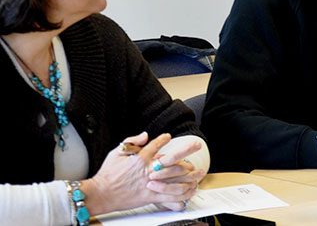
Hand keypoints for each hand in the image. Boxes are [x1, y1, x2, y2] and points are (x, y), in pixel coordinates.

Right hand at [82, 133, 199, 215]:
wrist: (101, 194)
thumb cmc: (107, 174)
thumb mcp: (116, 153)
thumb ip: (131, 141)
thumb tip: (146, 134)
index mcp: (140, 158)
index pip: (156, 145)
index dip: (164, 139)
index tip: (168, 136)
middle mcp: (148, 170)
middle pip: (172, 159)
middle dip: (187, 151)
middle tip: (196, 146)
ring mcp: (151, 184)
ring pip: (176, 178)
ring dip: (190, 174)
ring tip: (199, 172)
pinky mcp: (151, 197)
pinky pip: (170, 196)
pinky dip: (182, 194)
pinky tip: (189, 190)